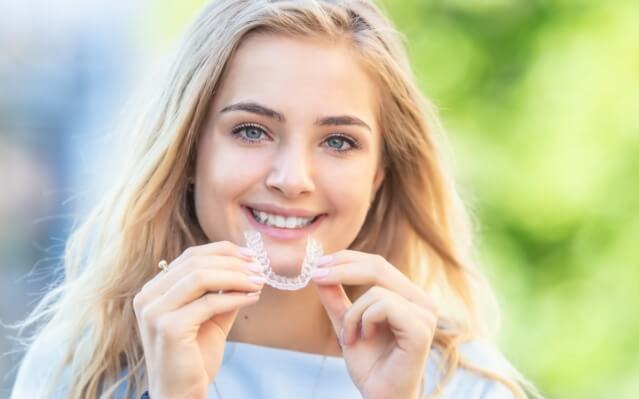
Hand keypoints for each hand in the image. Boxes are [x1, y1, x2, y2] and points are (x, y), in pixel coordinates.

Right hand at [132, 241, 264, 398]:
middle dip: (233, 262)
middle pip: (195, 262)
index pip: (190, 256)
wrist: (180, 396)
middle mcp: (147, 297)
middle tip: (260, 268)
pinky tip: (253, 297)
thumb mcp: (210, 317)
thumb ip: (222, 292)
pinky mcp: (169, 328)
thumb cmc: (194, 358)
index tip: (251, 255)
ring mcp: (154, 312)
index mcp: (153, 291)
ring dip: (236, 276)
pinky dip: (235, 297)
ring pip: (201, 277)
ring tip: (259, 281)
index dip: (223, 251)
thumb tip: (248, 267)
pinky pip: (209, 303)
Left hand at [312, 250, 437, 398]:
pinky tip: (365, 338)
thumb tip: (319, 271)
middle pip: (378, 266)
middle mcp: (422, 301)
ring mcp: (425, 314)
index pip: (377, 264)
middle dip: (342, 269)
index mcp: (408, 296)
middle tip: (316, 276)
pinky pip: (384, 305)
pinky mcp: (421, 329)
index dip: (346, 259)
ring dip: (352, 314)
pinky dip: (364, 320)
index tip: (317, 264)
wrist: (381, 396)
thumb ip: (336, 299)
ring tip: (349, 337)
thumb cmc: (370, 364)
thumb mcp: (346, 323)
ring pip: (376, 289)